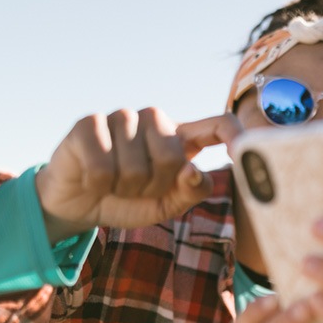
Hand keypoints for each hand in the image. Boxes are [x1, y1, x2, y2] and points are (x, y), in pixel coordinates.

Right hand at [35, 108, 241, 242]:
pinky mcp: (89, 123)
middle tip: (139, 188)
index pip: (219, 124)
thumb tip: (194, 174)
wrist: (79, 204)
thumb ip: (190, 192)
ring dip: (125, 187)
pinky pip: (103, 165)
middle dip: (154, 185)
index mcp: (181, 137)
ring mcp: (122, 118)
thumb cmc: (129, 201)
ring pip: (136, 164)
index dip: (235, 135)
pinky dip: (99, 183)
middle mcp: (155, 120)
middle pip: (171, 155)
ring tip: (115, 183)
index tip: (243, 154)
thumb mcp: (167, 205)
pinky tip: (92, 178)